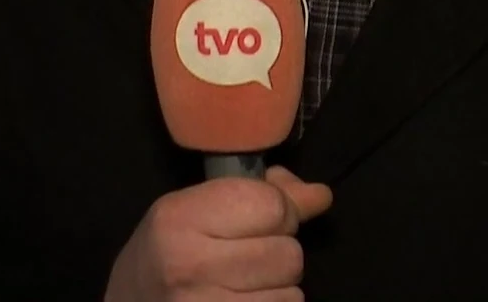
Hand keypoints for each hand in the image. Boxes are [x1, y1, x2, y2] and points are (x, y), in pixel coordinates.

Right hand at [104, 166, 330, 300]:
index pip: (272, 206)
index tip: (258, 220)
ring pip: (292, 294)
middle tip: (249, 257)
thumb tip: (321, 196)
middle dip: (279, 253)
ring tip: (245, 285)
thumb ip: (259, 195)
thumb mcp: (196, 210)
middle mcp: (191, 266)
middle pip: (289, 254)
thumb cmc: (166, 253)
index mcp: (180, 219)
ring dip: (278, 288)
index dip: (278, 211)